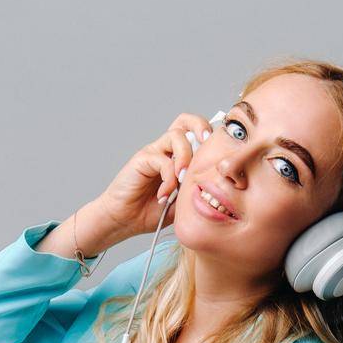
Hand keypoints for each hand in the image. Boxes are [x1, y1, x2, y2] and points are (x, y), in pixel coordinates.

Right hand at [89, 112, 214, 239]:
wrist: (124, 221)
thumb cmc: (150, 212)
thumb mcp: (182, 204)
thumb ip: (196, 191)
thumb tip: (216, 185)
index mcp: (177, 158)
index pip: (195, 135)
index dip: (209, 137)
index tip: (218, 153)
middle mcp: (166, 151)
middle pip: (185, 122)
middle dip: (201, 127)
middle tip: (207, 142)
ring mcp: (154, 153)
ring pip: (176, 136)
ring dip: (185, 158)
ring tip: (181, 181)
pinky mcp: (142, 159)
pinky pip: (163, 160)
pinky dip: (168, 179)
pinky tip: (164, 196)